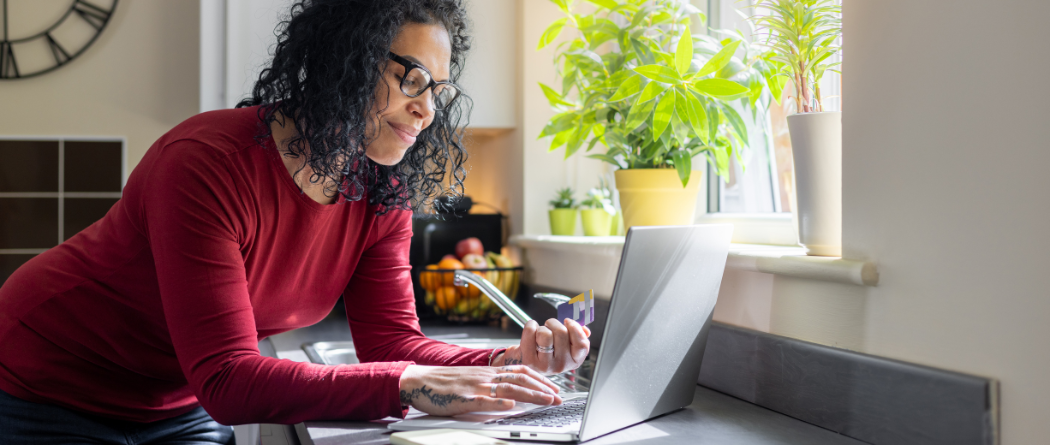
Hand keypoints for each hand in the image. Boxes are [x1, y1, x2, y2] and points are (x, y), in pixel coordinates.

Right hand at [398, 364, 561, 415]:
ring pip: (507, 389)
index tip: (554, 388)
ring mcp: (475, 387)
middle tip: (558, 397)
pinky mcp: (462, 398)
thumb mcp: (472, 379)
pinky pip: (482, 400)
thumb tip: (511, 394)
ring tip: (545, 401)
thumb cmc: (445, 383)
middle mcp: (485, 376)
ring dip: (529, 395)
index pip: (521, 371)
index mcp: (488, 372)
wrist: (420, 380)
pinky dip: (497, 403)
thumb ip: (491, 384)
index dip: (540, 379)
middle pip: (520, 379)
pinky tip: (509, 406)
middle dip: (542, 388)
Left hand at [495, 318, 590, 374]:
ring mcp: (544, 365)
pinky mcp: (529, 360)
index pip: (582, 344)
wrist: (526, 362)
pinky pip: (530, 331)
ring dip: (542, 327)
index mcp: (574, 361)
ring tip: (540, 333)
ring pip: (545, 333)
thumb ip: (577, 337)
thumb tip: (585, 330)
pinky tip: (531, 333)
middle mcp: (561, 365)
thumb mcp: (565, 346)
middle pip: (561, 333)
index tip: (568, 322)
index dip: (575, 328)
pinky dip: (530, 326)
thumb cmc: (547, 352)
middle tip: (550, 326)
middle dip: (554, 323)